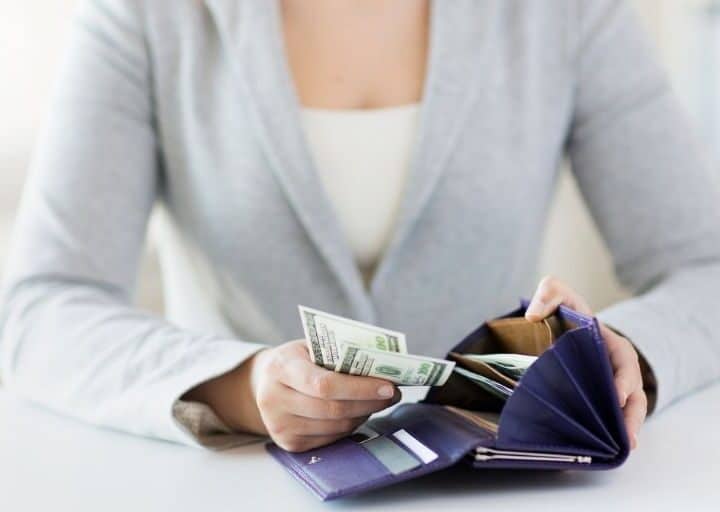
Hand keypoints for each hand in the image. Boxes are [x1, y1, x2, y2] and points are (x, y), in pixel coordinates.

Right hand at [185, 340, 399, 451]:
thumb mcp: (310, 346)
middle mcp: (274, 399)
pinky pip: (330, 438)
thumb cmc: (297, 359)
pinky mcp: (289, 444)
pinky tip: (358, 412)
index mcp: (281, 367)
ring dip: (364, 414)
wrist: (264, 382)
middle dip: (370, 402)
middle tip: (392, 394)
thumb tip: (383, 364)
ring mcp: (280, 425)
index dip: (360, 388)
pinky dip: (350, 426)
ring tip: (378, 401)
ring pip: (336, 426)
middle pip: (333, 409)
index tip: (388, 385)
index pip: (324, 384)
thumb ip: (340, 353)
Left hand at [525, 276, 646, 449]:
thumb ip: (548, 294)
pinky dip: (607, 432)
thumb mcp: (558, 293)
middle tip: (627, 437)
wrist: (564, 326)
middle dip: (630, 415)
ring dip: (625, 429)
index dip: (623, 379)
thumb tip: (533, 314)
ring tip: (622, 449)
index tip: (615, 396)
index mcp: (611, 344)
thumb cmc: (565, 310)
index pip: (624, 360)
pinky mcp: (599, 401)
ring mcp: (610, 386)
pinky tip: (598, 449)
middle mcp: (616, 368)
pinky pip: (609, 418)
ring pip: (626, 410)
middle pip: (632, 393)